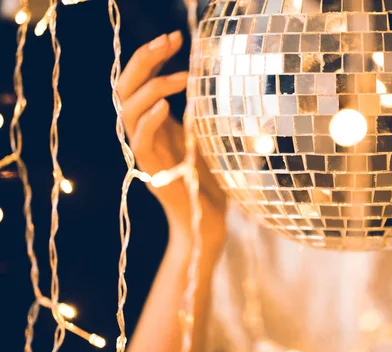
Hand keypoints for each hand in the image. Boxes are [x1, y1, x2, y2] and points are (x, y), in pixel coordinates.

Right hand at [117, 31, 226, 248]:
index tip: (177, 36)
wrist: (206, 219)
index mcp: (155, 122)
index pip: (141, 80)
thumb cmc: (210, 178)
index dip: (154, 56)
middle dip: (146, 60)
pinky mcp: (151, 169)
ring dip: (153, 86)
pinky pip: (141, 140)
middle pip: (127, 88)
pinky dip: (150, 119)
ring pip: (128, 110)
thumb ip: (198, 111)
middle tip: (170, 40)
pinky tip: (167, 105)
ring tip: (182, 76)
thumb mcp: (204, 136)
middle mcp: (144, 132)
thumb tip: (206, 79)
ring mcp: (145, 151)